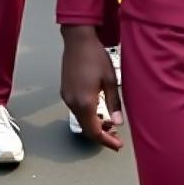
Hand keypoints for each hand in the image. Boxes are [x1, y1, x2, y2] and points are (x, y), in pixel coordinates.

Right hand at [61, 25, 122, 150]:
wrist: (78, 39)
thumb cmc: (95, 56)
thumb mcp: (110, 80)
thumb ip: (114, 103)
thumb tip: (118, 122)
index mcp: (85, 102)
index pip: (95, 131)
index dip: (107, 141)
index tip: (117, 145)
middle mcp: (72, 102)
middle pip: (86, 128)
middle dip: (101, 134)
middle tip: (115, 136)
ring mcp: (66, 96)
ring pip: (81, 119)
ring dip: (94, 124)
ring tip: (109, 121)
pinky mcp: (64, 90)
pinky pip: (76, 109)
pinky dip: (87, 115)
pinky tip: (97, 109)